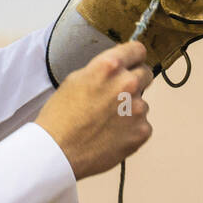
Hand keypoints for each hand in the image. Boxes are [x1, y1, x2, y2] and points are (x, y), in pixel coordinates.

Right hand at [35, 41, 153, 179]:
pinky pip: (142, 125)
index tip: (133, 62)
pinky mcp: (142, 131)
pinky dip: (131, 129)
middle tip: (117, 95)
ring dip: (130, 108)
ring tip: (106, 121)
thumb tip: (120, 66)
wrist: (57, 152)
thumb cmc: (61, 116)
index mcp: (109, 66)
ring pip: (142, 102)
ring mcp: (137, 109)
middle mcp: (127, 84)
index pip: (137, 50)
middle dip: (134, 81)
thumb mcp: (76, 79)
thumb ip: (103, 69)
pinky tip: (111, 134)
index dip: (133, 57)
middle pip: (145, 73)